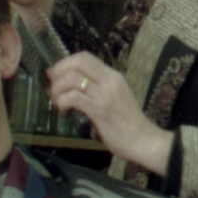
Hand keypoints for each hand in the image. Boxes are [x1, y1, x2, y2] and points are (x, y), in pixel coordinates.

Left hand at [46, 53, 172, 174]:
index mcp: (113, 76)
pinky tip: (64, 110)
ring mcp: (105, 95)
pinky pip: (74, 98)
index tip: (56, 75)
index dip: (64, 63)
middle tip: (53, 87)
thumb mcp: (115, 97)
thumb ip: (99, 89)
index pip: (84, 57)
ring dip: (58, 89)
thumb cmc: (128, 123)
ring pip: (72, 79)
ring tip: (58, 102)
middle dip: (58, 72)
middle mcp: (110, 81)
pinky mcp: (100, 110)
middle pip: (77, 63)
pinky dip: (63, 102)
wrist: (144, 140)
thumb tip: (73, 85)